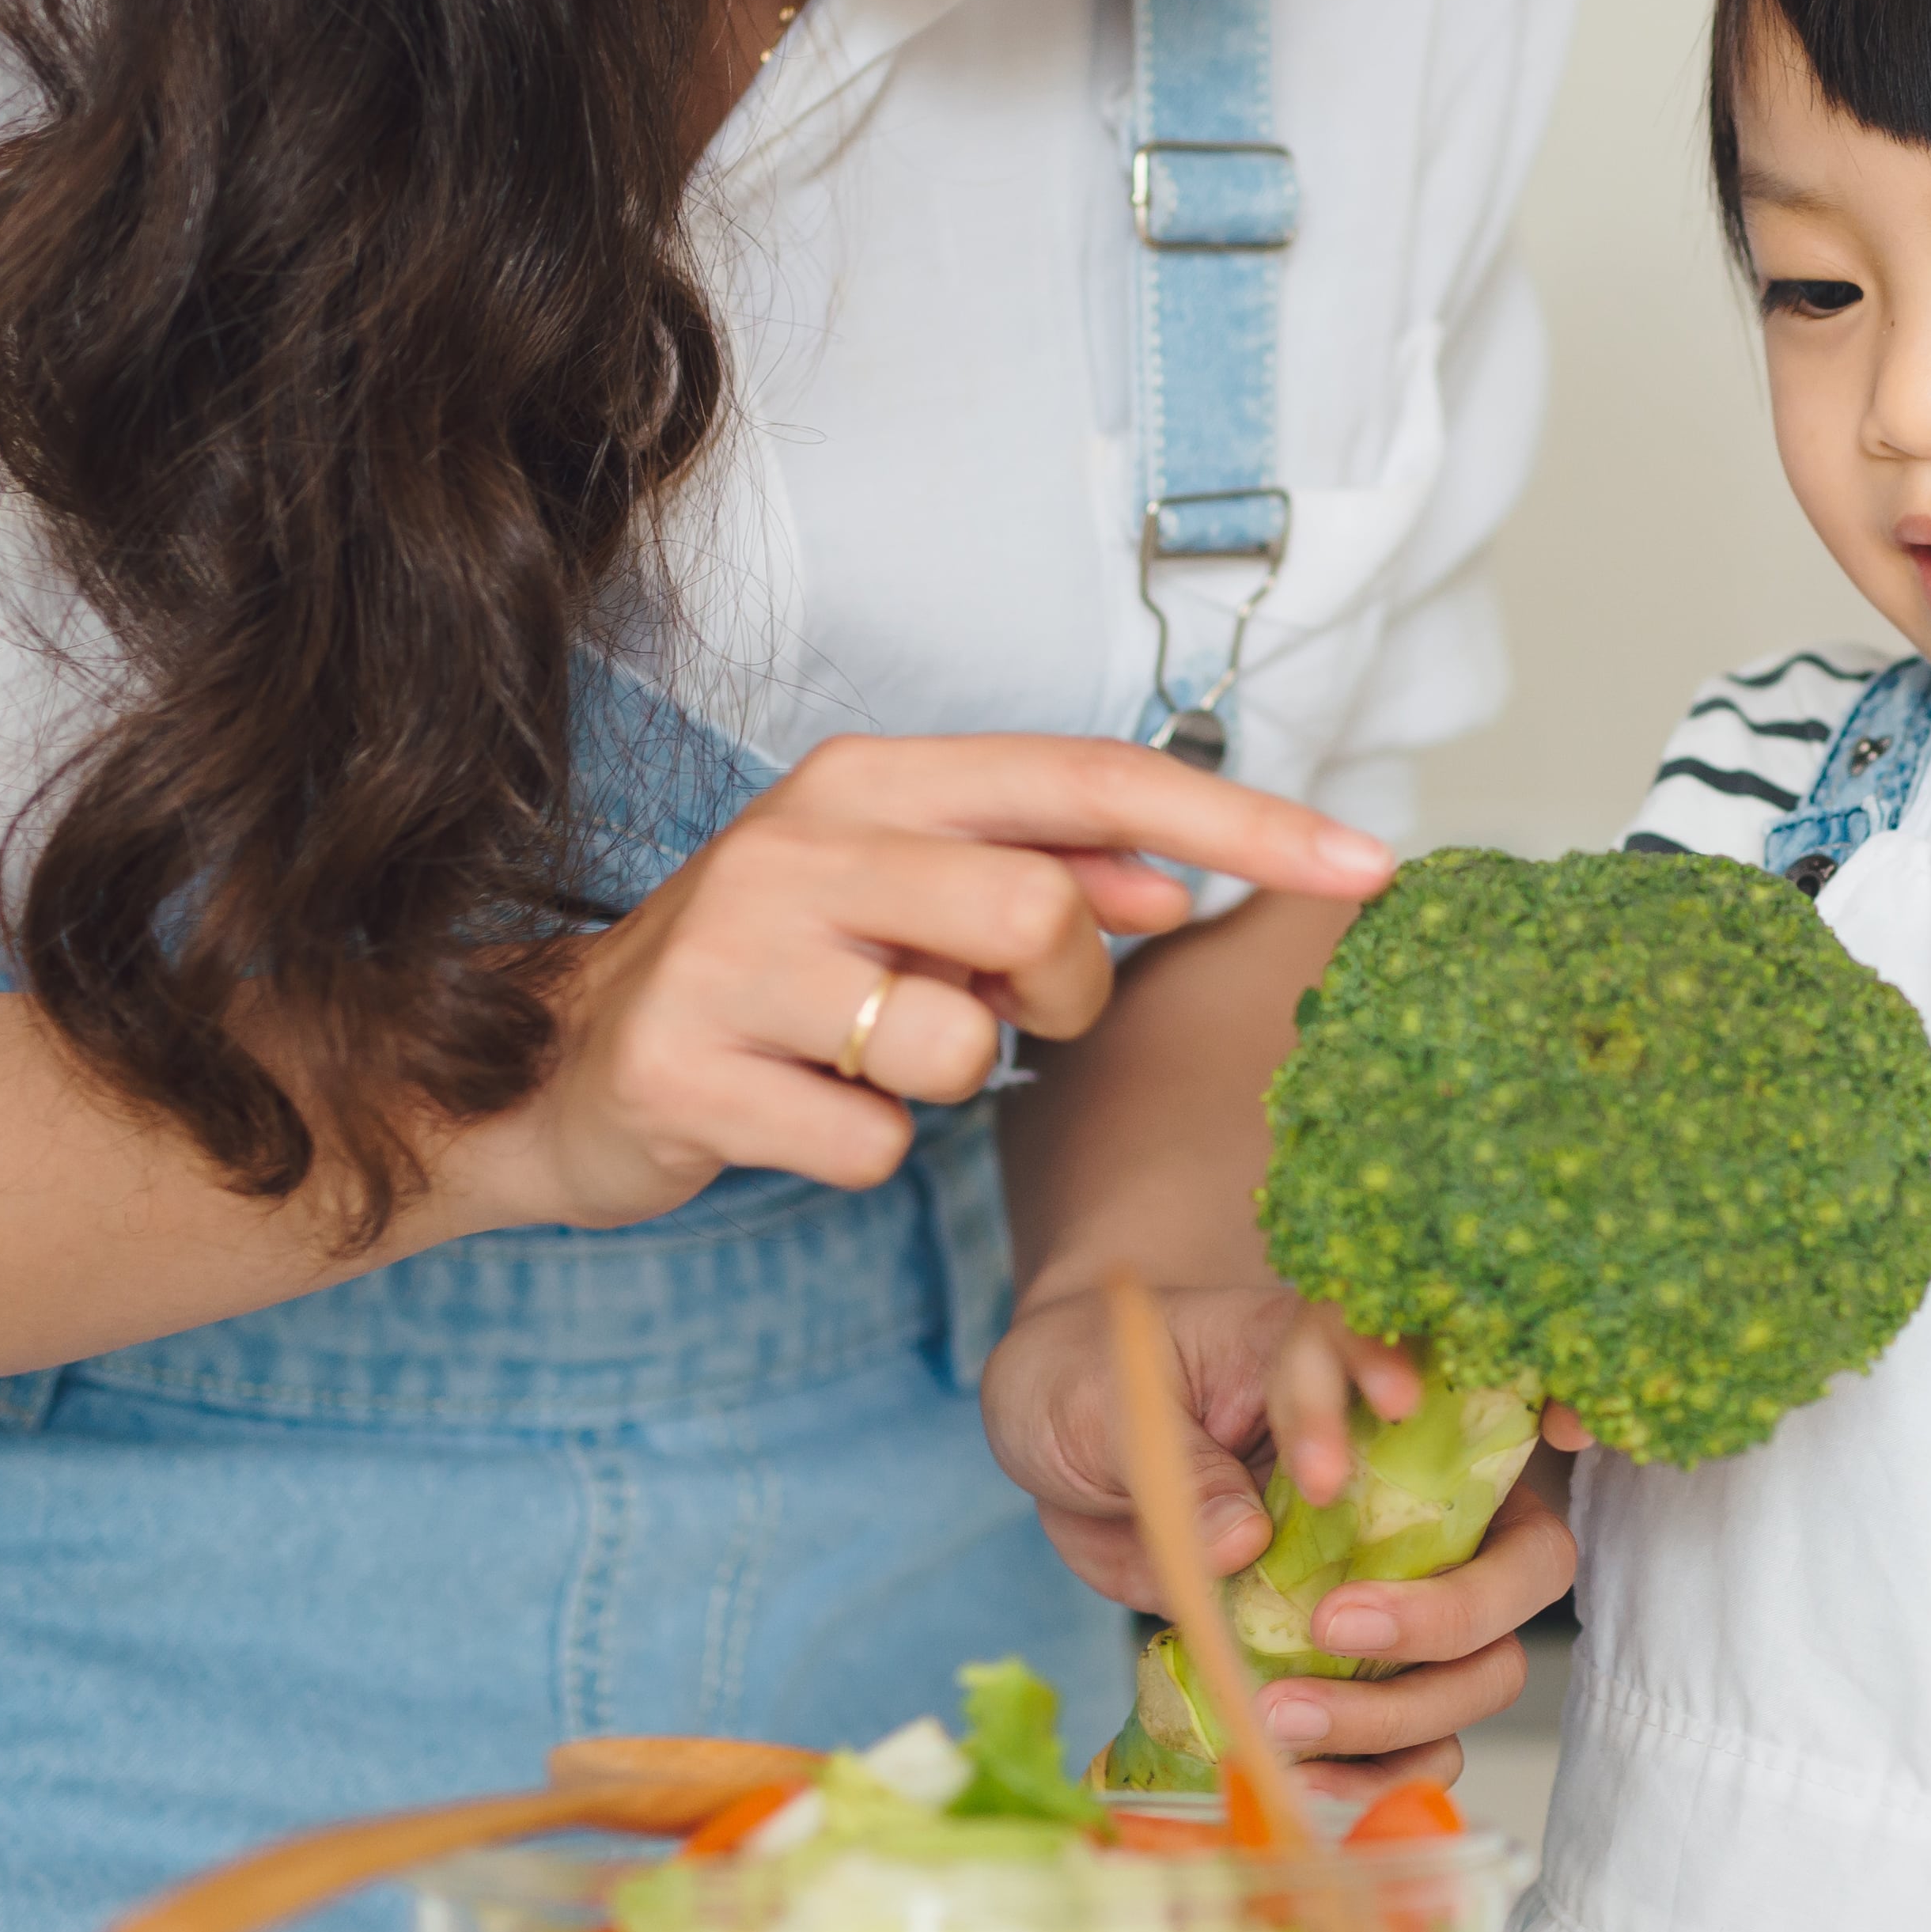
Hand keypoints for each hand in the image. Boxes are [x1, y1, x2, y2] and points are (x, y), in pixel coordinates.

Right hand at [441, 736, 1389, 1234]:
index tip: (1371, 866)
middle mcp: (802, 843)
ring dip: (955, 1079)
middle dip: (1061, 992)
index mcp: (874, 780)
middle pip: (1039, 913)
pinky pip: (871, 1145)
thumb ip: (1043, 874)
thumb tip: (1179, 888)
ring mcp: (735, 957)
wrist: (560, 1060)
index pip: (1095, 779)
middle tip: (1004, 1014)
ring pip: (957, 1042)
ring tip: (876, 1056)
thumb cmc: (776, 971)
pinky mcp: (688, 1071)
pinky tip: (803, 1114)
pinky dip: (866, 1152)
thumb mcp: (904, 892)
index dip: (1242, 826)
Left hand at [983, 1277, 1585, 1797]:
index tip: (1366, 1427)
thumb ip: (1180, 1464)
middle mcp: (1413, 1476)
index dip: (1462, 1412)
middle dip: (1453, 1610)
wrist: (1070, 1444)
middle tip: (1333, 1624)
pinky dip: (1381, 1768)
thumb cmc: (1096, 1384)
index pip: (1445, 1376)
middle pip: (1522, 1553)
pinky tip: (1303, 1774)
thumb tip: (1243, 1543)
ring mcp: (1398, 1574)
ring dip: (1405, 1708)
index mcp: (1354, 1374)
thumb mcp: (1107, 1403)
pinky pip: (1422, 1730)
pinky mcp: (1358, 1652)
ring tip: (1283, 1718)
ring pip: (1483, 1660)